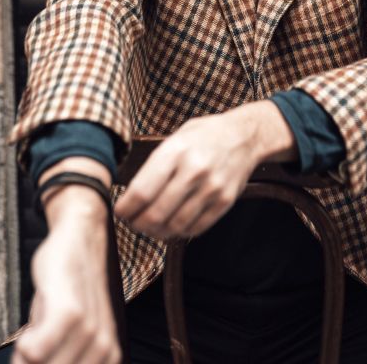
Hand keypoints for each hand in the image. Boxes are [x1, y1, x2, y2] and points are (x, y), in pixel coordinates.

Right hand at [14, 172, 119, 363]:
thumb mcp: (68, 333)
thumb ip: (58, 359)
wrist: (81, 236)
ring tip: (30, 335)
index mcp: (107, 359)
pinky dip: (26, 348)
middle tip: (30, 345)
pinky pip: (38, 351)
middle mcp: (104, 351)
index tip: (36, 353)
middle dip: (32, 363)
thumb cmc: (68, 288)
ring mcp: (90, 332)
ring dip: (25, 358)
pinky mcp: (71, 312)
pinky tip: (28, 333)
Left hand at [114, 100, 296, 239]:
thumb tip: (132, 193)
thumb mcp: (176, 137)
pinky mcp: (225, 201)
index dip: (126, 209)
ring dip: (157, 232)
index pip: (142, 191)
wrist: (245, 135)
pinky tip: (173, 226)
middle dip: (138, 224)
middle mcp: (194, 170)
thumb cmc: (205, 134)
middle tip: (134, 223)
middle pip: (156, 214)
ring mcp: (211, 188)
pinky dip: (180, 232)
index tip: (120, 212)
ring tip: (151, 227)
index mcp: (176, 151)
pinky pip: (196, 228)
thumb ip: (156, 163)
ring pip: (175, 226)